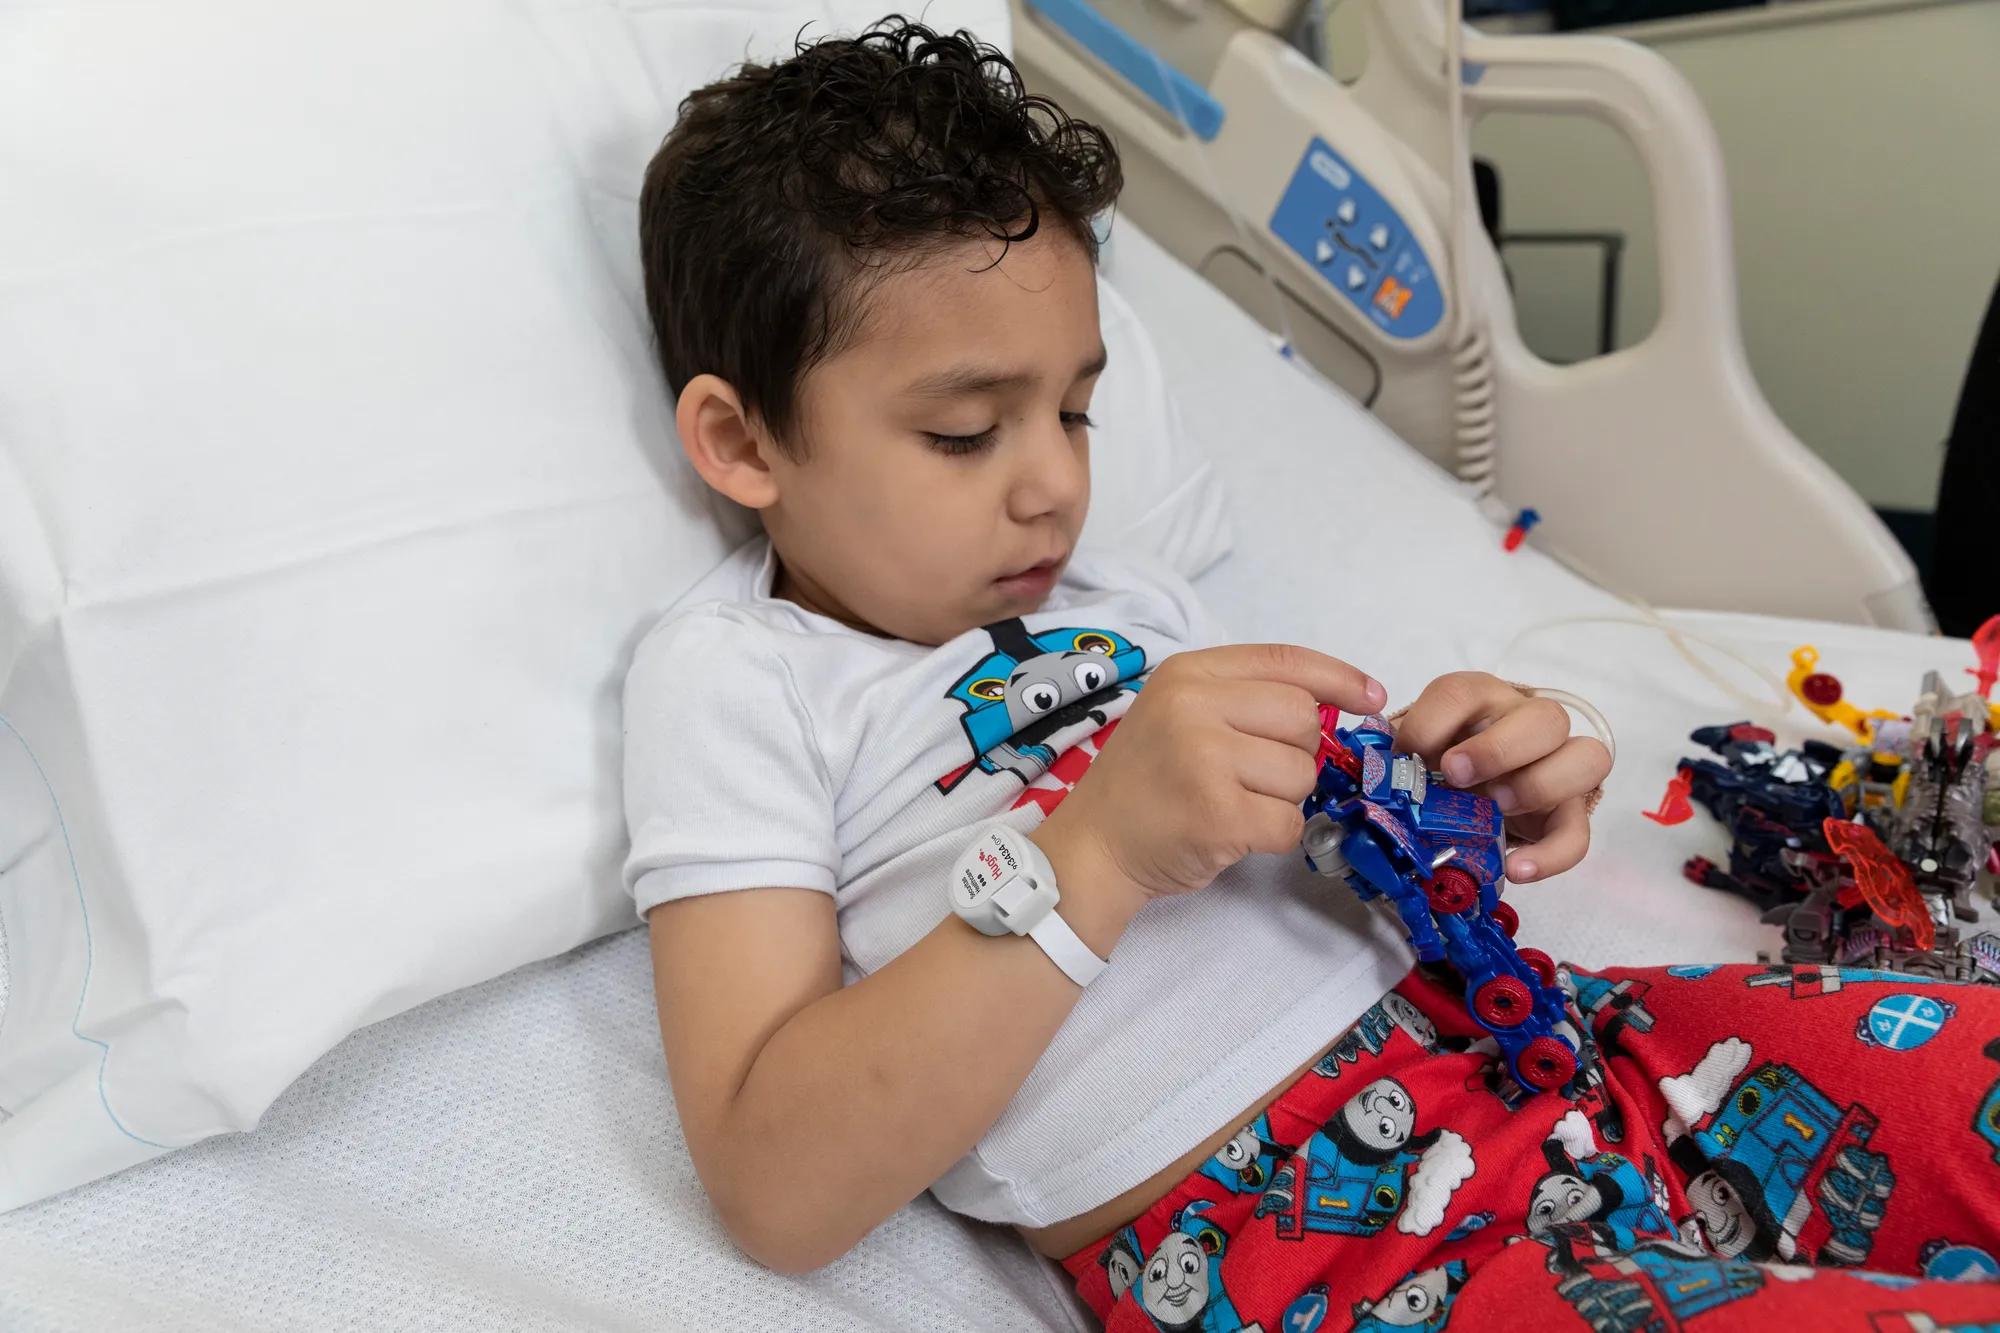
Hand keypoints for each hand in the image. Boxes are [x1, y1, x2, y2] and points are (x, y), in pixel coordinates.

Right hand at [1041, 644, 1386, 899]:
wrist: (1093, 848)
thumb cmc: (1146, 783)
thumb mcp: (1180, 714)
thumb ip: (1243, 699)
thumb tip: (1338, 705)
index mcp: (1188, 673)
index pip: (1285, 661)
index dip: (1338, 678)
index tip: (1371, 697)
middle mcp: (1194, 706)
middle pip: (1303, 719)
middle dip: (1294, 754)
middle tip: (1249, 776)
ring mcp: (1205, 759)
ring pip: (1302, 774)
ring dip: (1282, 799)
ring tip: (1232, 804)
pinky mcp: (1218, 814)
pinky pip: (1290, 822)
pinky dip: (1274, 836)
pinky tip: (1234, 833)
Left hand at [1392, 672, 1610, 883]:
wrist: (1465, 793)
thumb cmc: (1437, 765)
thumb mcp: (1416, 756)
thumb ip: (1401, 762)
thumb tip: (1377, 783)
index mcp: (1481, 700)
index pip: (1464, 692)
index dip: (1435, 721)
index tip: (1410, 753)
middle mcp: (1528, 723)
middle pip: (1546, 717)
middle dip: (1499, 748)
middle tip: (1456, 776)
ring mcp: (1557, 766)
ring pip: (1588, 758)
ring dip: (1538, 784)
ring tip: (1497, 809)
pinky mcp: (1567, 813)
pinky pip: (1578, 831)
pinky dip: (1550, 854)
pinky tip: (1516, 868)